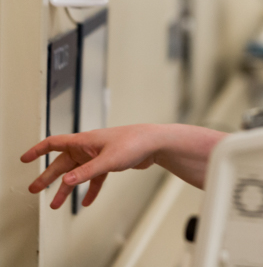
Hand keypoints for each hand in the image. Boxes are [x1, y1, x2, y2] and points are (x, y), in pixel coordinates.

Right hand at [21, 124, 162, 208]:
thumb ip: (86, 172)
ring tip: (56, 204)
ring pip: (77, 173)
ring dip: (67, 188)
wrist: (155, 142)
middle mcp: (88, 147)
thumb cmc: (134, 143)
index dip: (37, 151)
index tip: (25, 159)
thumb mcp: (107, 160)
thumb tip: (65, 182)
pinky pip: (94, 178)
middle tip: (35, 190)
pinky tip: (86, 202)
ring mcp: (98, 155)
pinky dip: (90, 189)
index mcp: (84, 141)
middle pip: (62, 163)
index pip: (54, 143)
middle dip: (47, 176)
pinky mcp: (110, 162)